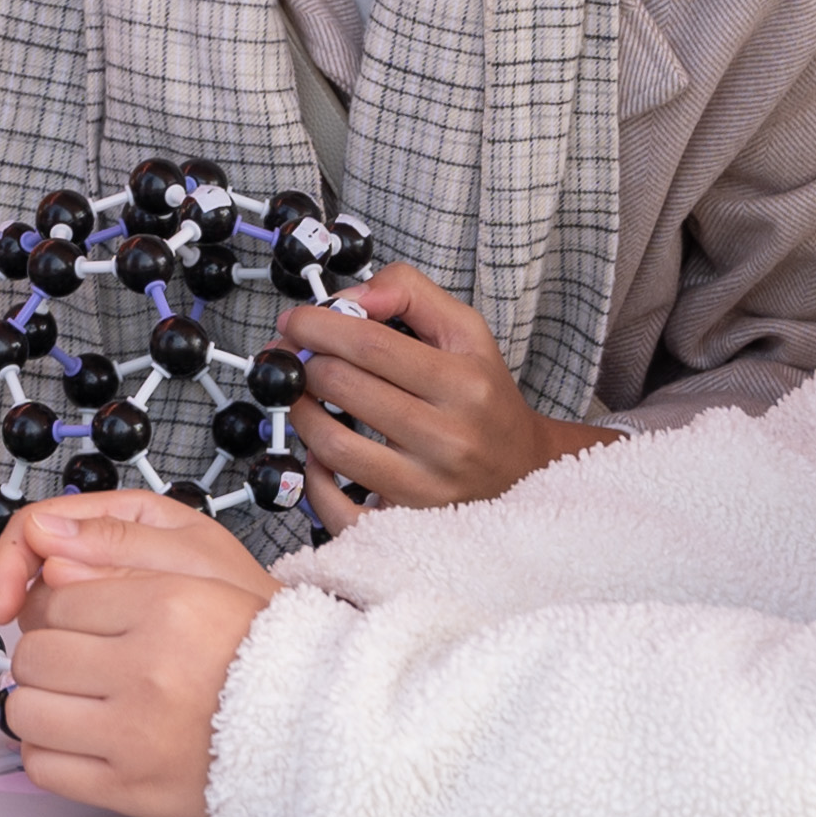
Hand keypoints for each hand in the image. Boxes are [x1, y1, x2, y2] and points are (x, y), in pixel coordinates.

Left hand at [0, 489, 275, 816]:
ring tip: (69, 700)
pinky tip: (76, 739)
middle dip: (43, 656)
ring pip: (26, 711)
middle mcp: (148, 669)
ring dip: (38, 704)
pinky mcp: (129, 790)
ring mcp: (135, 735)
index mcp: (168, 608)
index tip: (68, 621)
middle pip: (34, 655)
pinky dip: (48, 753)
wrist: (313, 735)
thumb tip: (49, 565)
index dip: (52, 608)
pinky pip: (44, 767)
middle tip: (69, 661)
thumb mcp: (206, 584)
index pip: (54, 598)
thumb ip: (125, 566)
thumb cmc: (260, 659)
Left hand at [283, 264, 619, 528]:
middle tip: (292, 356)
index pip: (370, 345)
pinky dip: (314, 481)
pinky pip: (341, 512)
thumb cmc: (484, 394)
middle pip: (345, 389)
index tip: (294, 322)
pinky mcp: (410, 523)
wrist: (523, 467)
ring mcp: (427, 487)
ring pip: (334, 447)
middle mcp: (448, 437)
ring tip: (301, 397)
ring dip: (300, 413)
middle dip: (303, 364)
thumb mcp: (465, 330)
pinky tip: (317, 455)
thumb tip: (351, 299)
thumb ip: (409, 293)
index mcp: (462, 383)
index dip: (319, 327)